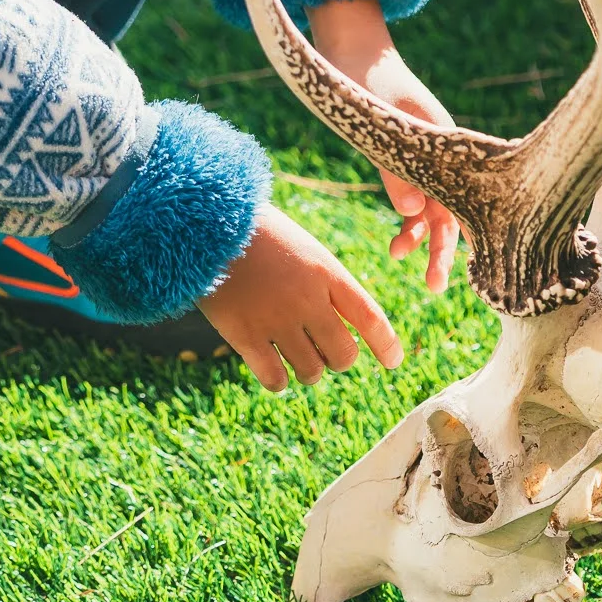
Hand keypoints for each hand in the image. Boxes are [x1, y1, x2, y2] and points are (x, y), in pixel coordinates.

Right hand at [198, 202, 403, 391]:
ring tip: (294, 354)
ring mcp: (276, 319)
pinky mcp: (244, 335)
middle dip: (338, 358)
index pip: (370, 317)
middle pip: (344, 355)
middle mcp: (308, 299)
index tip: (393, 362)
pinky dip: (278, 379)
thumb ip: (326, 286)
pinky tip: (271, 366)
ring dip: (307, 370)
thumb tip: (343, 333)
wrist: (208, 222)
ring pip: (311, 372)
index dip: (386, 345)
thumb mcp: (304, 249)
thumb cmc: (259, 234)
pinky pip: (275, 380)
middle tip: (325, 350)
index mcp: (326, 272)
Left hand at [308, 0, 460, 294]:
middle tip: (434, 287)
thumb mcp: (378, 121)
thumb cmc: (365, 77)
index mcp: (444, 141)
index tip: (448, 272)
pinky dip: (408, 218)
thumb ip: (393, 168)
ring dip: (422, 236)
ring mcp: (424, 154)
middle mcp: (440, 151)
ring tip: (399, 259)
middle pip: (450, 208)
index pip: (460, 199)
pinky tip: (397, 240)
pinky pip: (414, 194)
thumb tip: (413, 213)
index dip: (456, 238)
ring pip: (432, 205)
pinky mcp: (404, 155)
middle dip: (444, 249)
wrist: (351, 46)